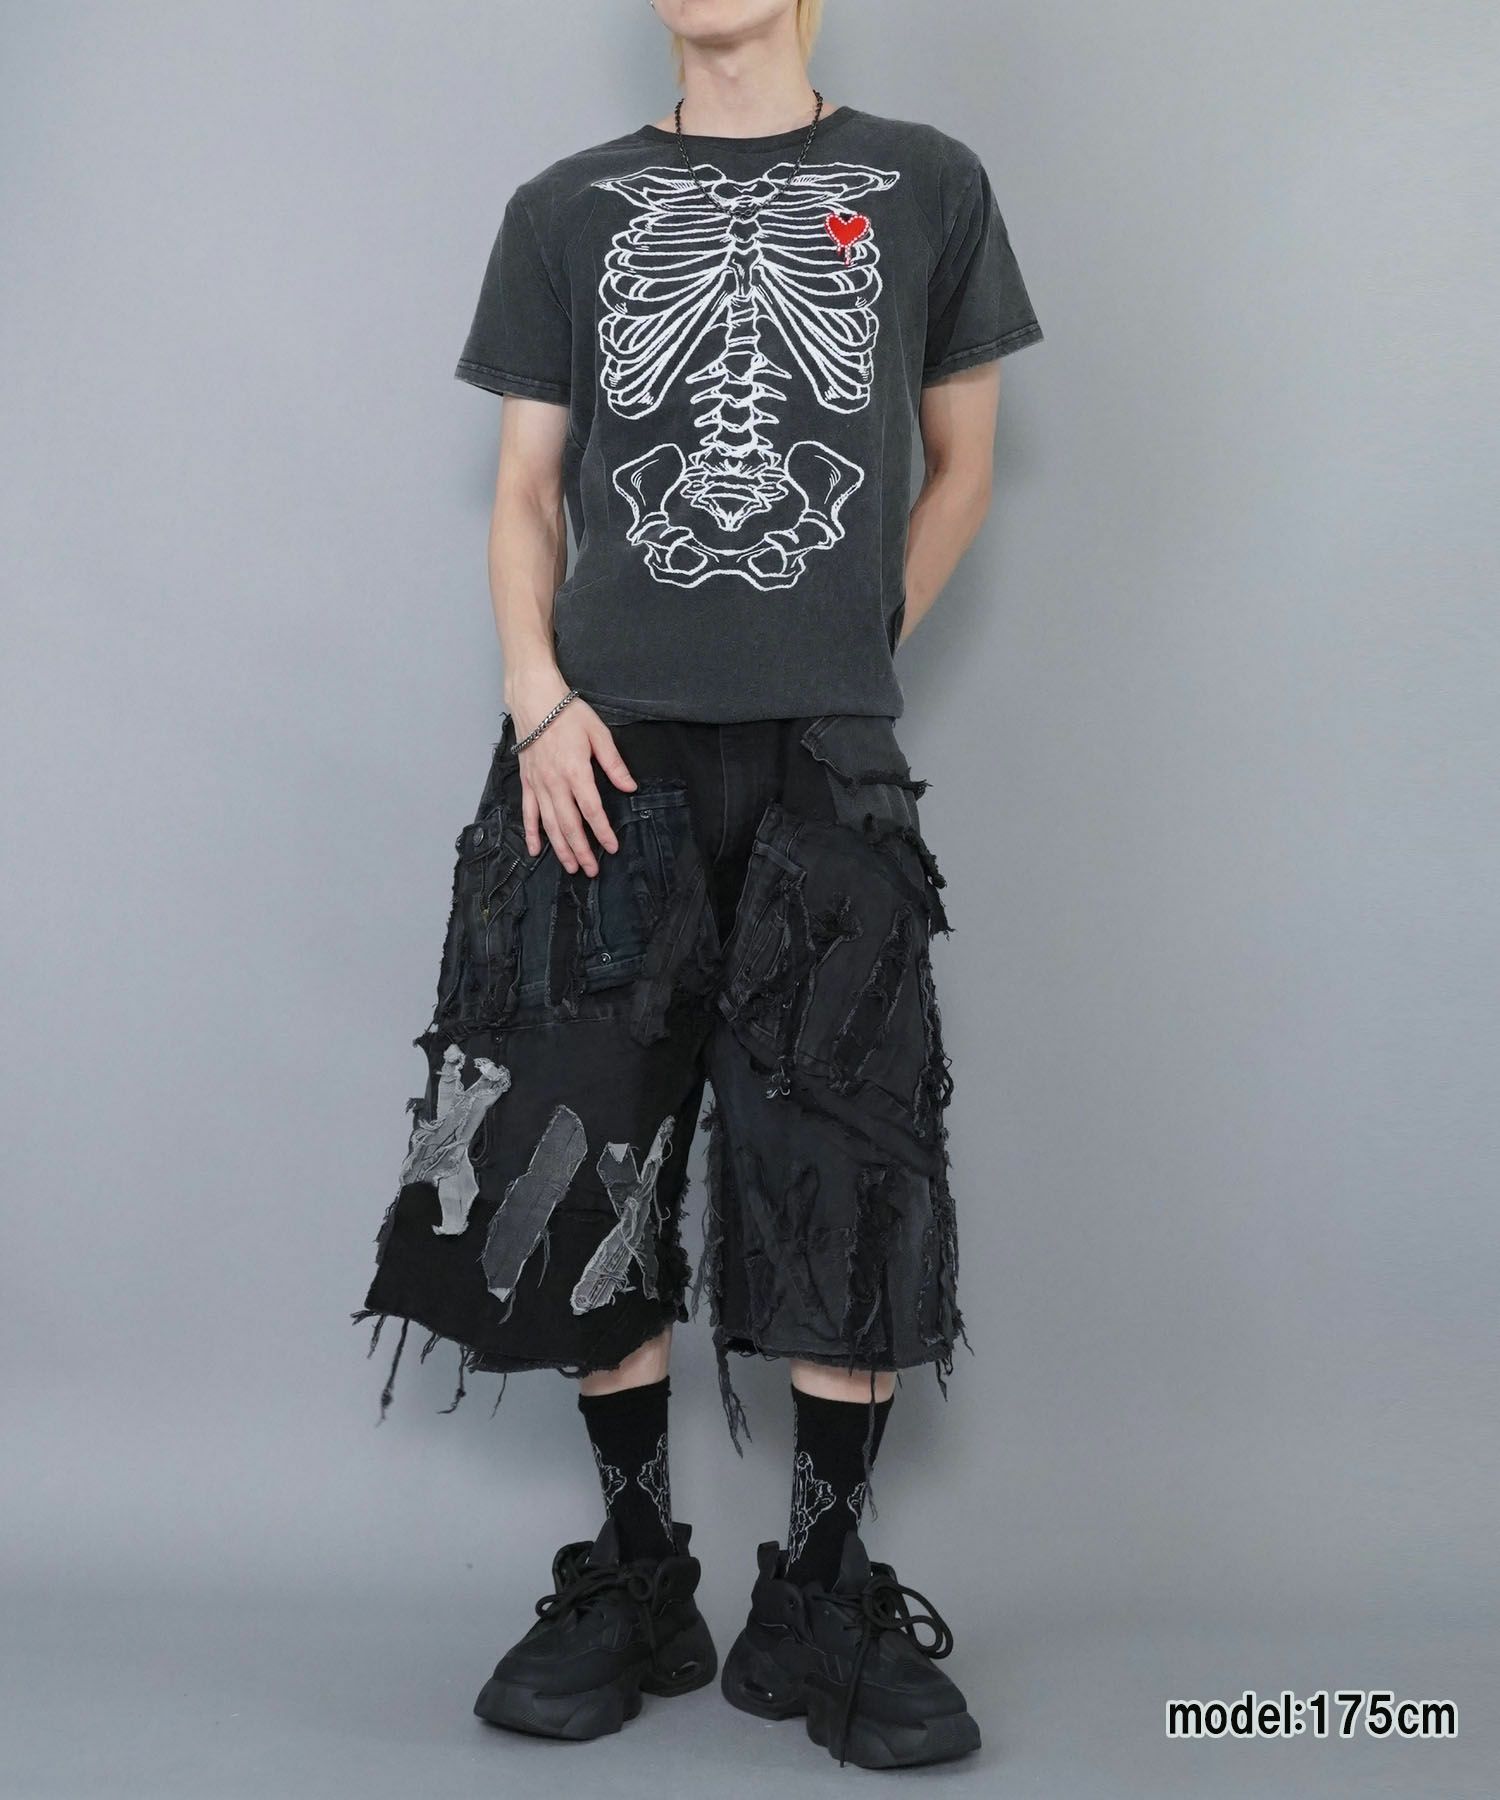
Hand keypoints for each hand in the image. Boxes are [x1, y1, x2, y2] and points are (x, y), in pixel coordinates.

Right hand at [509, 676, 635, 876]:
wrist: (534, 701)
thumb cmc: (567, 714)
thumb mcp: (598, 734)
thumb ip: (613, 763)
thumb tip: (629, 786)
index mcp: (575, 772)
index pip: (591, 810)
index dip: (602, 832)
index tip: (611, 848)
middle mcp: (554, 783)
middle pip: (570, 825)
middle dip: (581, 851)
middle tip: (591, 870)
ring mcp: (538, 785)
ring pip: (550, 825)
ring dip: (560, 849)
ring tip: (571, 868)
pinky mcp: (526, 783)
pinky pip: (528, 814)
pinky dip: (531, 833)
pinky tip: (536, 850)